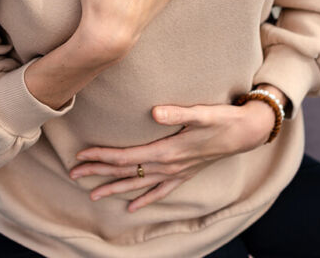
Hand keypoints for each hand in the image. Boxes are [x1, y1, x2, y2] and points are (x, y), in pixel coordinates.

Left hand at [69, 98, 279, 212]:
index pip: (126, 156)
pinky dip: (144, 199)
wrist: (246, 133)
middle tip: (73, 174)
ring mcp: (176, 173)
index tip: (81, 156)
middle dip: (99, 173)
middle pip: (126, 172)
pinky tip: (131, 207)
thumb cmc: (223, 120)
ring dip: (114, 188)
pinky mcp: (184, 174)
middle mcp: (168, 166)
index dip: (102, 156)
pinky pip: (160, 191)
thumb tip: (154, 113)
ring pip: (138, 184)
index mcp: (167, 151)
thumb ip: (178, 113)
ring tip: (93, 195)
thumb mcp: (202, 113)